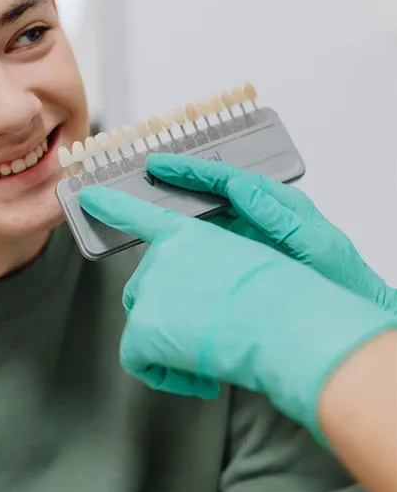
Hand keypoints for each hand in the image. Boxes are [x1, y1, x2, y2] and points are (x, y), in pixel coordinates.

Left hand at [78, 182, 394, 443]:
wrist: (284, 320)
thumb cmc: (283, 298)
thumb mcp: (248, 264)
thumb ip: (211, 269)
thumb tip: (199, 297)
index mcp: (187, 235)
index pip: (139, 215)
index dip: (110, 205)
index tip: (86, 194)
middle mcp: (161, 257)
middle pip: (144, 289)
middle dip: (167, 316)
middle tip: (205, 332)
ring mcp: (149, 289)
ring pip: (143, 325)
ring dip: (169, 344)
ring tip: (210, 353)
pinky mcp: (143, 327)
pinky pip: (138, 360)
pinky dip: (165, 374)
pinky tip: (198, 375)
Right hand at [144, 153, 396, 313]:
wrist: (346, 326)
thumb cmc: (341, 282)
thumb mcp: (314, 245)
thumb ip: (278, 216)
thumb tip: (242, 187)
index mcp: (278, 205)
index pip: (226, 180)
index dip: (191, 171)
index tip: (161, 165)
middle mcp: (260, 218)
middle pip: (210, 194)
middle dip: (177, 184)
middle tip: (146, 177)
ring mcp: (249, 240)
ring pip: (205, 219)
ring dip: (176, 213)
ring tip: (145, 206)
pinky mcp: (241, 261)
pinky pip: (207, 246)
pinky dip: (185, 243)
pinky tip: (167, 248)